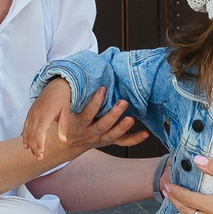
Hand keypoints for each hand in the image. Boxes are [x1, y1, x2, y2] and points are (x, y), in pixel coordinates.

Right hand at [23, 79, 143, 166]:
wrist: (66, 142)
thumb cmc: (69, 118)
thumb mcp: (67, 109)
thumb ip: (75, 95)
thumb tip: (82, 71)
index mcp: (80, 123)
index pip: (87, 114)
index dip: (94, 103)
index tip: (102, 89)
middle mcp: (90, 132)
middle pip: (102, 125)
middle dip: (113, 115)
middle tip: (123, 102)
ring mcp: (100, 138)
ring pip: (113, 135)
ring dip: (123, 127)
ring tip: (131, 119)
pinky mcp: (108, 141)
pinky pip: (123, 142)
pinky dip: (135, 139)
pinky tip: (146, 134)